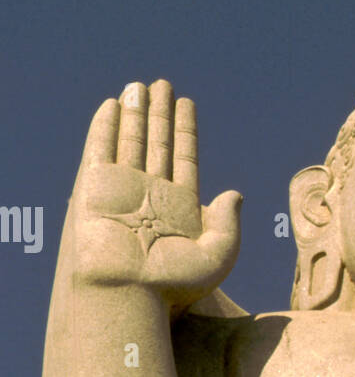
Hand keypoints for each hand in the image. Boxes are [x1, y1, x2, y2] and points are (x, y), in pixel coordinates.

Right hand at [68, 80, 241, 308]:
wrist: (129, 292)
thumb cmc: (173, 284)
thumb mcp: (218, 255)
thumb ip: (229, 224)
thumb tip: (235, 193)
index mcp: (180, 207)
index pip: (184, 157)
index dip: (185, 130)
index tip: (187, 103)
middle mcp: (151, 194)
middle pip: (157, 143)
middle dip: (161, 114)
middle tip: (164, 84)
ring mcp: (123, 189)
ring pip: (131, 141)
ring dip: (136, 112)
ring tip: (141, 85)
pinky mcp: (97, 186)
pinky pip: (101, 148)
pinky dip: (107, 126)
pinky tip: (113, 105)